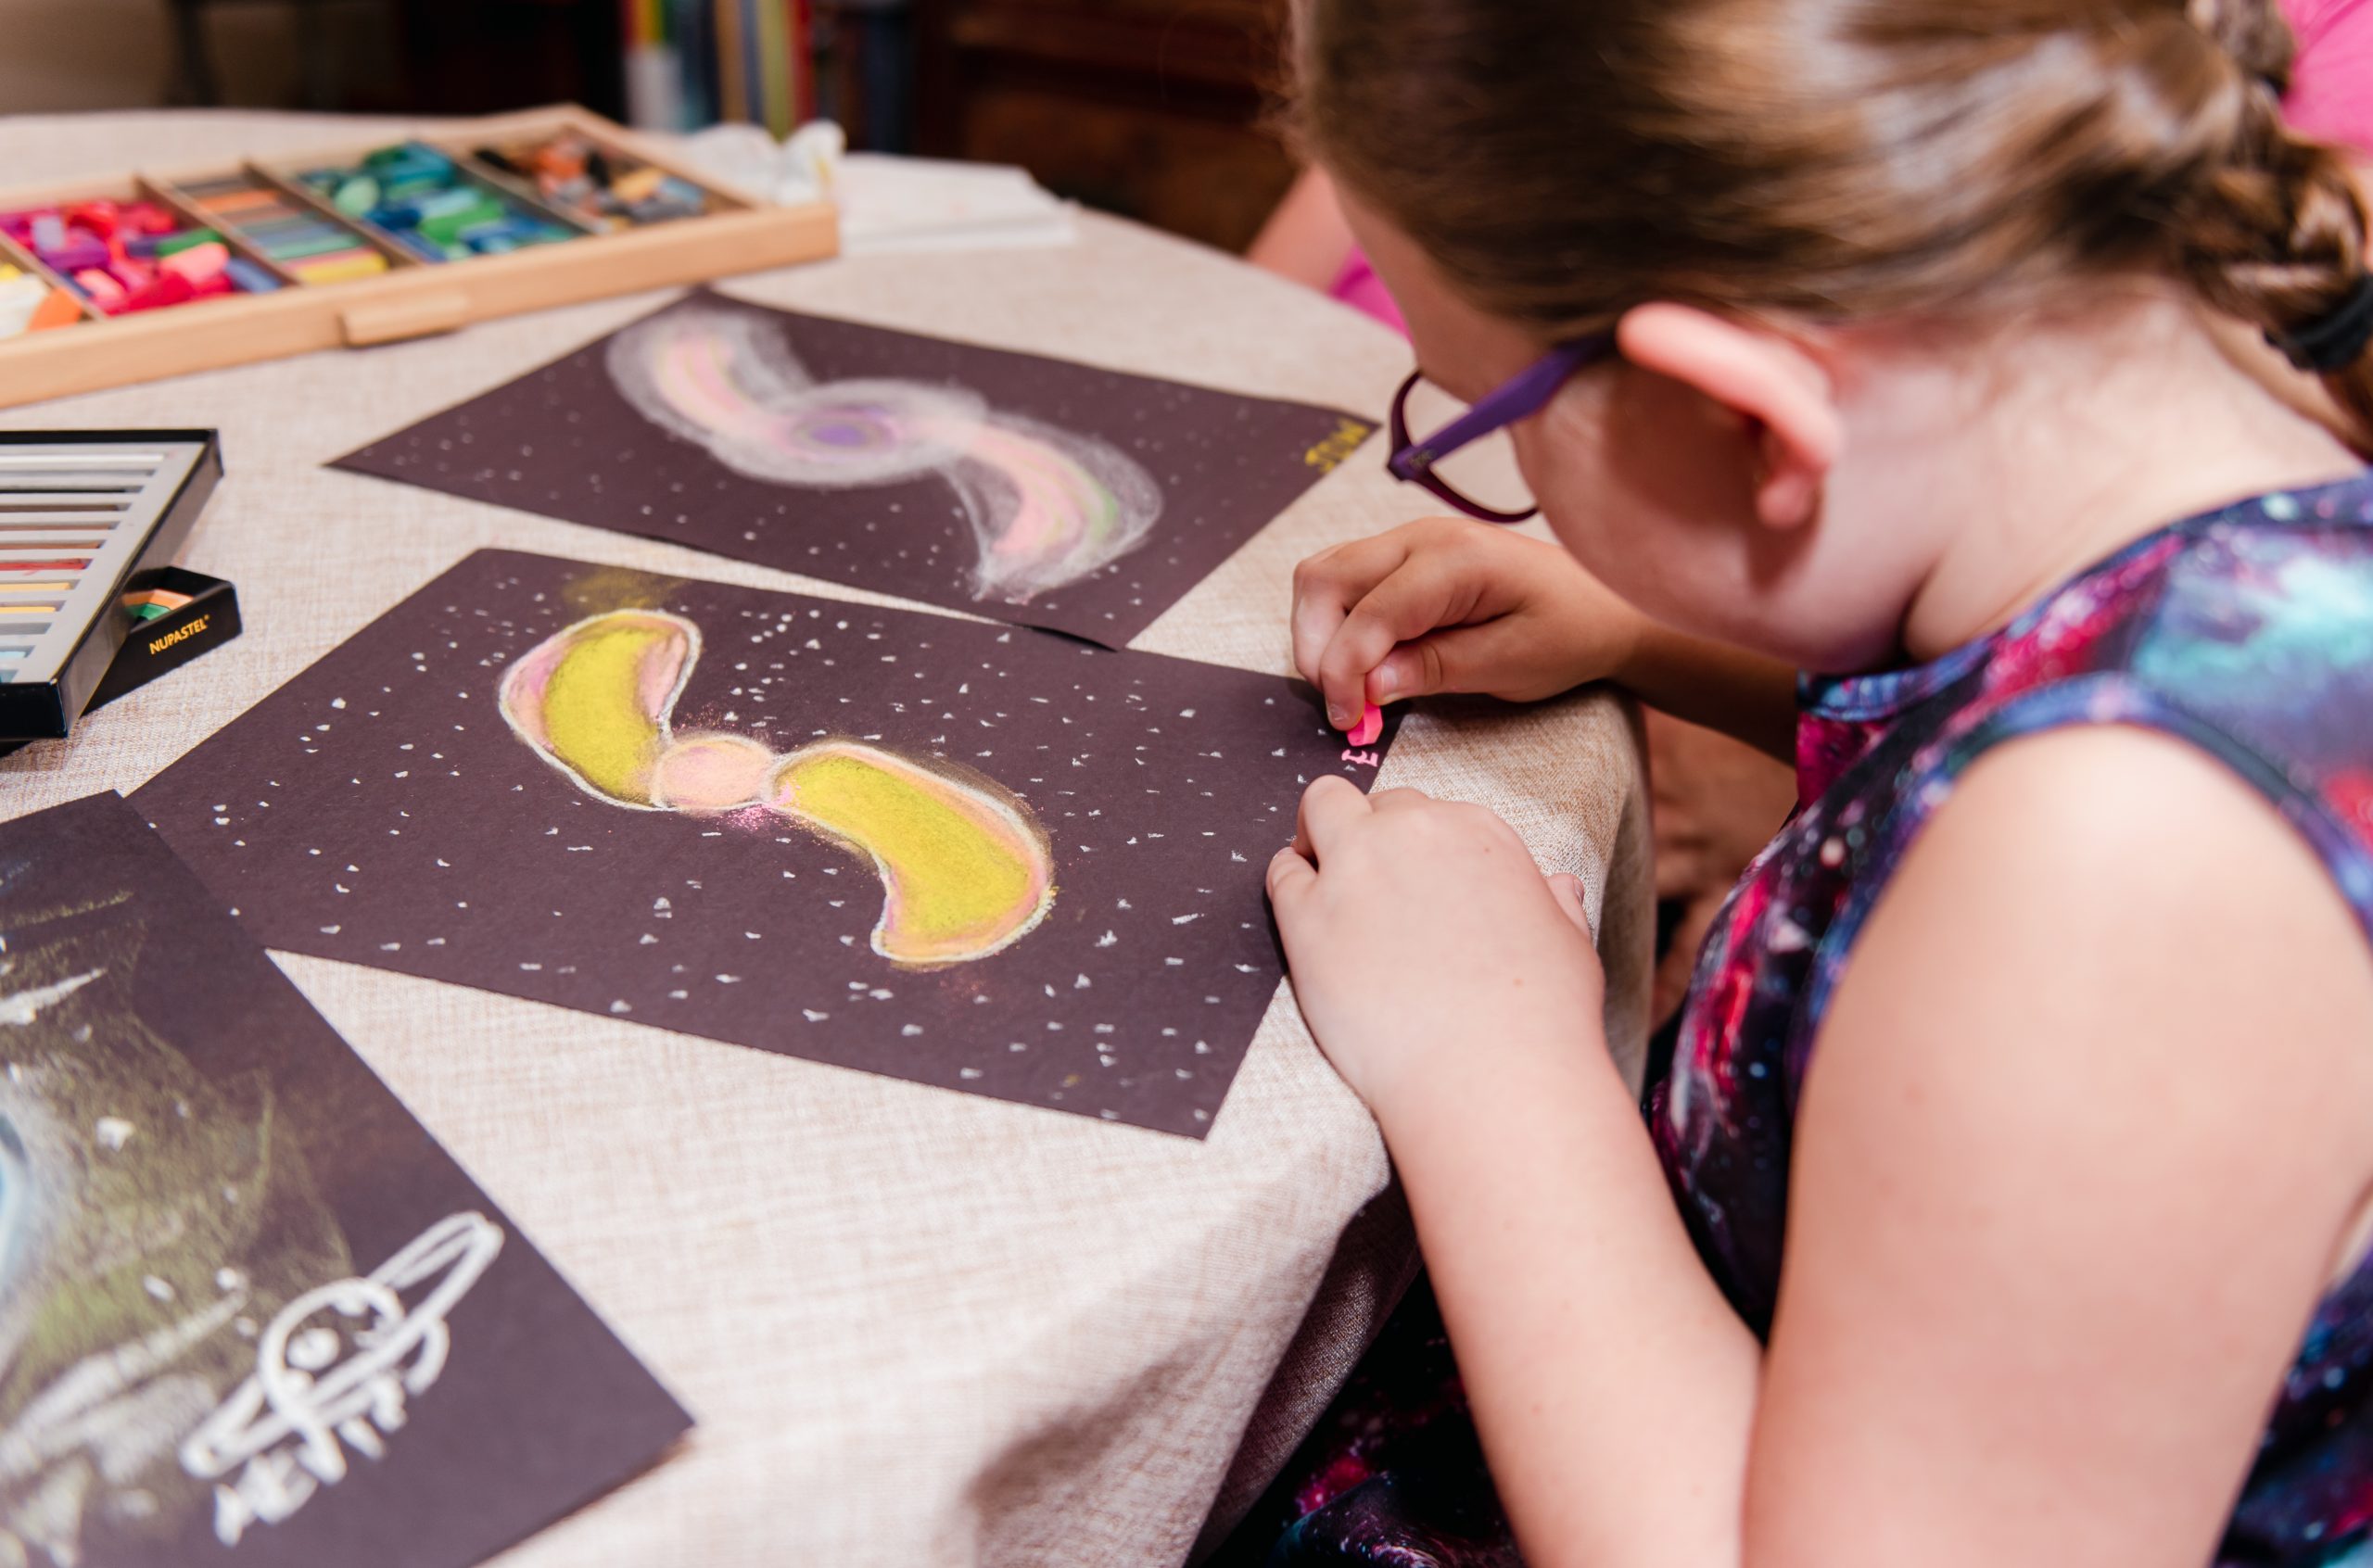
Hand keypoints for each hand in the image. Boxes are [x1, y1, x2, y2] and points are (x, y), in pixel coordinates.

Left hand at [1267, 776, 1605, 1112]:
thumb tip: (1558, 888)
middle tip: (1362, 877)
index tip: (1410, 877)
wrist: (1491, 1075)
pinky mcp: (1309, 917)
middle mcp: (1414, 834)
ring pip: (1320, 808)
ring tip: (1318, 873)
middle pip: (1373, 804)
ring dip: (1317, 835)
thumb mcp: (1569, 944)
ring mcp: (1357, 870)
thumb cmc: (1538, 1019)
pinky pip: (1281, 874)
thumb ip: (1554, 905)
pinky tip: (1302, 913)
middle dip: (1366, 831)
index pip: (1426, 811)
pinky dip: (1287, 882)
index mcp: (1477, 833)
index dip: (1413, 845)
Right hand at [1291, 516, 1645, 731]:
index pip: (1368, 612)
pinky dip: (1335, 623)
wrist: (1603, 603)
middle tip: (1346, 706)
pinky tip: (1364, 662)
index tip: (1349, 722)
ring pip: (1323, 576)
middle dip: (1316, 648)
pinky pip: (1343, 580)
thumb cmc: (1567, 633)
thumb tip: (1365, 686)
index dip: (1344, 672)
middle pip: (1323, 579)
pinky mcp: (1403, 556)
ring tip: (1352, 686)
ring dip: (1319, 634)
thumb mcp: (1509, 664)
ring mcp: (1408, 540)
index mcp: (1455, 559)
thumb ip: (1434, 669)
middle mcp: (1420, 536)